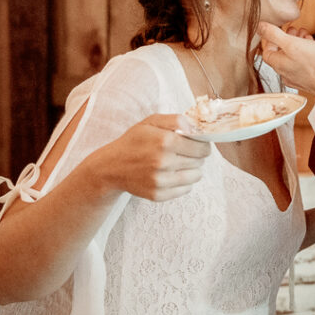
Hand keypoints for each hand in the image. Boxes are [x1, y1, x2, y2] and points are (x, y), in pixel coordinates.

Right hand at [84, 114, 210, 200]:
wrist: (111, 167)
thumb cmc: (134, 141)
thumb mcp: (151, 122)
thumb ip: (175, 120)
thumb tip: (195, 128)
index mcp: (165, 141)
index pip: (202, 147)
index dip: (203, 145)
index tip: (199, 144)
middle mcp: (163, 162)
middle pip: (199, 161)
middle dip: (197, 156)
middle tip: (185, 153)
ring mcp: (160, 181)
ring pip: (195, 176)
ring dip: (192, 169)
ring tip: (179, 163)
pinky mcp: (158, 195)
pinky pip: (185, 189)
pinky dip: (183, 182)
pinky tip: (171, 174)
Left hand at [258, 23, 314, 96]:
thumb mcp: (292, 43)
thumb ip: (274, 34)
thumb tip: (258, 26)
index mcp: (277, 64)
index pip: (266, 50)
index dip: (272, 37)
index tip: (280, 28)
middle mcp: (284, 72)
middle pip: (280, 52)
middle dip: (287, 38)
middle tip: (295, 30)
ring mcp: (297, 77)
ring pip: (292, 56)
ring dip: (298, 43)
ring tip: (306, 35)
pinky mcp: (309, 78)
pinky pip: (303, 63)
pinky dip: (306, 52)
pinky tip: (314, 46)